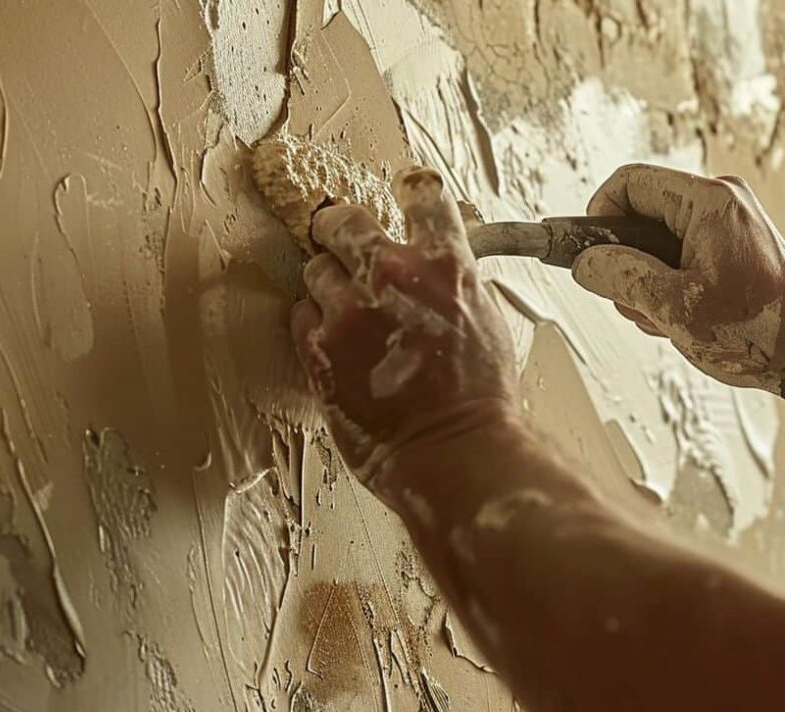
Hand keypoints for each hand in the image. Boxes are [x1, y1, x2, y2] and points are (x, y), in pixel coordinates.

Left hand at [290, 167, 518, 486]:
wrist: (453, 451)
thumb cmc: (480, 399)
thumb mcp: (485, 321)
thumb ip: (452, 283)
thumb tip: (433, 268)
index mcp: (445, 264)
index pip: (422, 195)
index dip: (409, 187)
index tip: (401, 185)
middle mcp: (392, 275)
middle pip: (345, 221)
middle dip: (338, 226)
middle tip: (335, 234)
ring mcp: (349, 311)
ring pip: (316, 270)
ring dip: (328, 283)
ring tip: (345, 311)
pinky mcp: (320, 348)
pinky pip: (301, 315)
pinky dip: (314, 322)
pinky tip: (334, 341)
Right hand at [571, 164, 784, 394]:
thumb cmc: (759, 331)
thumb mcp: (674, 306)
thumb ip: (622, 277)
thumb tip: (583, 263)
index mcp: (708, 203)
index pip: (629, 184)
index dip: (598, 216)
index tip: (588, 253)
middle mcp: (717, 206)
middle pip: (636, 218)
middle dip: (622, 263)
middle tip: (632, 300)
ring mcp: (722, 229)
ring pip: (650, 245)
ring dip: (642, 285)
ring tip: (662, 317)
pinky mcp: (724, 252)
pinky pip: (672, 260)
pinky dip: (662, 291)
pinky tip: (676, 319)